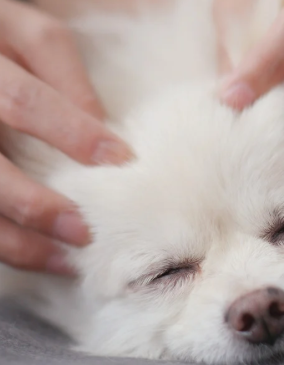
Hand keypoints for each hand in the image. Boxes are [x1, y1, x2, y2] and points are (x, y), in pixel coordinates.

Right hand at [0, 0, 131, 274]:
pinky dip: (2, 242)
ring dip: (15, 240)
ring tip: (63, 261)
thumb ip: (60, 69)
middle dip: (34, 204)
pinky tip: (35, 256)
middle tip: (82, 231)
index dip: (72, 132)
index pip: (24, 101)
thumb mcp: (25, 33)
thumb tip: (100, 122)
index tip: (119, 159)